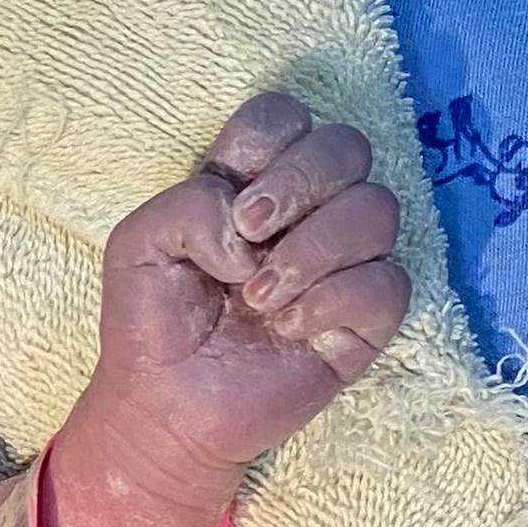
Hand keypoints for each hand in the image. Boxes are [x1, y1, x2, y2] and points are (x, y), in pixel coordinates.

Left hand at [93, 93, 410, 482]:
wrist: (165, 410)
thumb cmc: (151, 325)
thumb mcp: (139, 245)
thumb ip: (189, 203)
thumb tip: (252, 229)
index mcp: (252, 182)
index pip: (287, 116)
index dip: (268, 145)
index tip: (233, 207)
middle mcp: (306, 213)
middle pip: (347, 146)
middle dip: (300, 183)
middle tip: (249, 240)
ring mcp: (342, 264)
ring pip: (378, 208)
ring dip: (314, 250)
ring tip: (260, 298)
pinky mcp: (364, 321)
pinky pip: (388, 283)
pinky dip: (335, 299)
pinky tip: (291, 328)